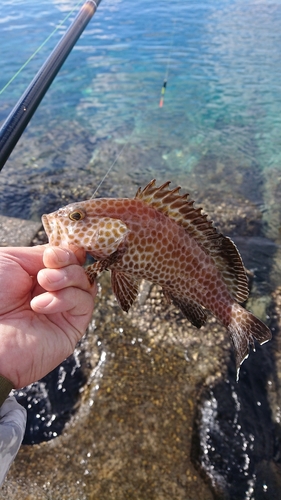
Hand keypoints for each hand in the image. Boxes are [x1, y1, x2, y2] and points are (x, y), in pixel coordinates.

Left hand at [0, 245, 96, 387]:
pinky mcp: (72, 329)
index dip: (65, 253)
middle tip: (46, 272)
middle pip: (79, 268)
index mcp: (35, 275)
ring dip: (68, 278)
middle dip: (67, 264)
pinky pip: (85, 303)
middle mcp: (52, 292)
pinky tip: (42, 306)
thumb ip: (40, 252)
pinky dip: (67, 298)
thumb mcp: (11, 261)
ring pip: (87, 283)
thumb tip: (65, 251)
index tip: (52, 255)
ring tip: (44, 284)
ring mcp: (63, 311)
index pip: (66, 258)